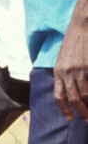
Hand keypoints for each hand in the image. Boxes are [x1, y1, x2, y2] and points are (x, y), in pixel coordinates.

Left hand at [55, 0, 87, 120]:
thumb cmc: (74, 41)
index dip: (64, 109)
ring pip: (86, 94)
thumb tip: (67, 88)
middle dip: (82, 112)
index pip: (59, 96)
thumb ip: (63, 73)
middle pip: (74, 98)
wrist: (82, 24)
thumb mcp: (63, 58)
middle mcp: (67, 72)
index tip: (71, 118)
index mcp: (58, 71)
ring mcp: (81, 69)